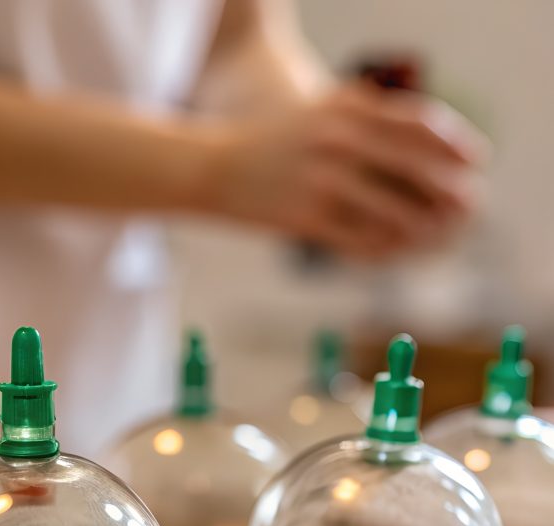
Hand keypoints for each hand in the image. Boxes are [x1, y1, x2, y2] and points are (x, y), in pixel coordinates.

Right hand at [211, 83, 488, 260]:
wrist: (214, 167)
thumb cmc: (275, 143)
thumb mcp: (322, 113)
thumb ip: (369, 121)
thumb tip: (424, 151)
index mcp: (347, 107)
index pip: (420, 124)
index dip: (457, 144)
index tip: (477, 162)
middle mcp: (339, 141)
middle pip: (416, 169)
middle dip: (449, 190)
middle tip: (469, 207)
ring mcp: (323, 181)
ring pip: (393, 212)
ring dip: (422, 229)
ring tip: (435, 237)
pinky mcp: (307, 219)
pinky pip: (361, 240)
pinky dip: (385, 248)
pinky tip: (396, 251)